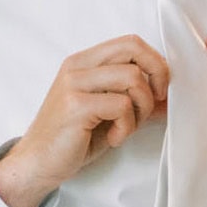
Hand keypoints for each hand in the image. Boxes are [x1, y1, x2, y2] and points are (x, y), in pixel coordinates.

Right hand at [0, 35, 169, 206]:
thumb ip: (136, 100)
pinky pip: (122, 106)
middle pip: (134, 48)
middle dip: (157, 75)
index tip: (160, 90)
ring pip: (133, 78)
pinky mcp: (75, 105)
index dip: (155, 62)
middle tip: (155, 103)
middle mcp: (78, 67)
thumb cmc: (73, 139)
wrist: (36, 164)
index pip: (130, 42)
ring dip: (141, 107)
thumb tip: (170, 99)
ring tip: (126, 126)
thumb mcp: (109, 114)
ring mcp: (74, 84)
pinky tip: (113, 138)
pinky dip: (126, 127)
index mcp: (85, 62)